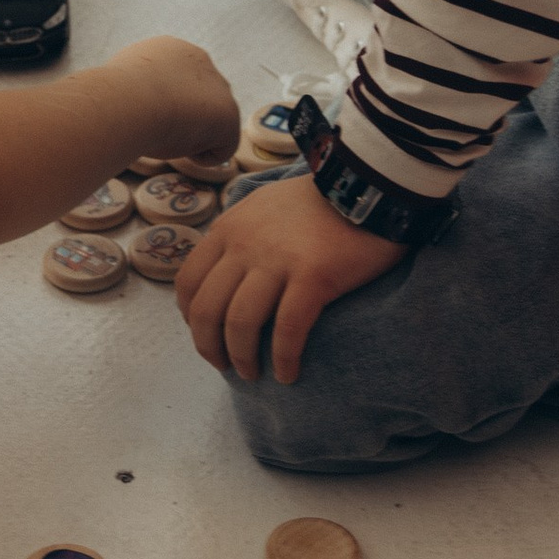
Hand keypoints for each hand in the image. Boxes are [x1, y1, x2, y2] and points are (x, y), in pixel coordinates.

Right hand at [105, 33, 238, 164]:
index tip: (141, 117)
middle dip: (182, 119)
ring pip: (210, 123)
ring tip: (163, 139)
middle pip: (197, 99)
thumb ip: (131, 91)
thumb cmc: (112, 98)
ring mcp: (219, 86)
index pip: (175, 80)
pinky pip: (220, 147)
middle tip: (154, 133)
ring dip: (190, 137)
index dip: (160, 104)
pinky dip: (201, 157)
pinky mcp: (230, 115)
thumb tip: (123, 108)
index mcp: (169, 50)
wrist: (128, 101)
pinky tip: (179, 150)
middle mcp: (198, 60)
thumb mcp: (117, 87)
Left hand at [177, 171, 402, 381]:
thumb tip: (227, 272)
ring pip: (240, 323)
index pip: (189, 281)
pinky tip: (288, 375)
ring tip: (252, 375)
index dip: (190, 317)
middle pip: (207, 309)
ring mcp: (277, 260)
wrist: (370, 183)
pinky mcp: (313, 276)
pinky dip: (284, 359)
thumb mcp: (265, 205)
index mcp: (230, 228)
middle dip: (209, 346)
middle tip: (223, 366)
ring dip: (241, 358)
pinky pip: (288, 330)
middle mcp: (245, 244)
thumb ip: (242, 234)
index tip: (206, 335)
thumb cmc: (321, 200)